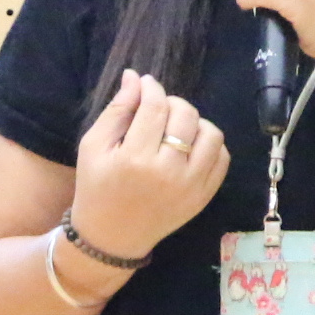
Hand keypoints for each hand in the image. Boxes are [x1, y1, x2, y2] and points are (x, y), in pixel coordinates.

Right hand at [69, 69, 230, 260]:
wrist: (111, 237)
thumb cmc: (96, 187)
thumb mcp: (92, 147)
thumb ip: (116, 110)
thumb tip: (135, 77)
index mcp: (135, 159)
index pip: (155, 107)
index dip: (151, 88)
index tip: (146, 85)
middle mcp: (168, 172)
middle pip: (186, 116)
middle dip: (172, 102)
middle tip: (158, 108)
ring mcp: (191, 187)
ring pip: (211, 134)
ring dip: (195, 122)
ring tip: (176, 127)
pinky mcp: (204, 197)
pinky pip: (221, 158)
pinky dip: (209, 144)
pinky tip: (189, 146)